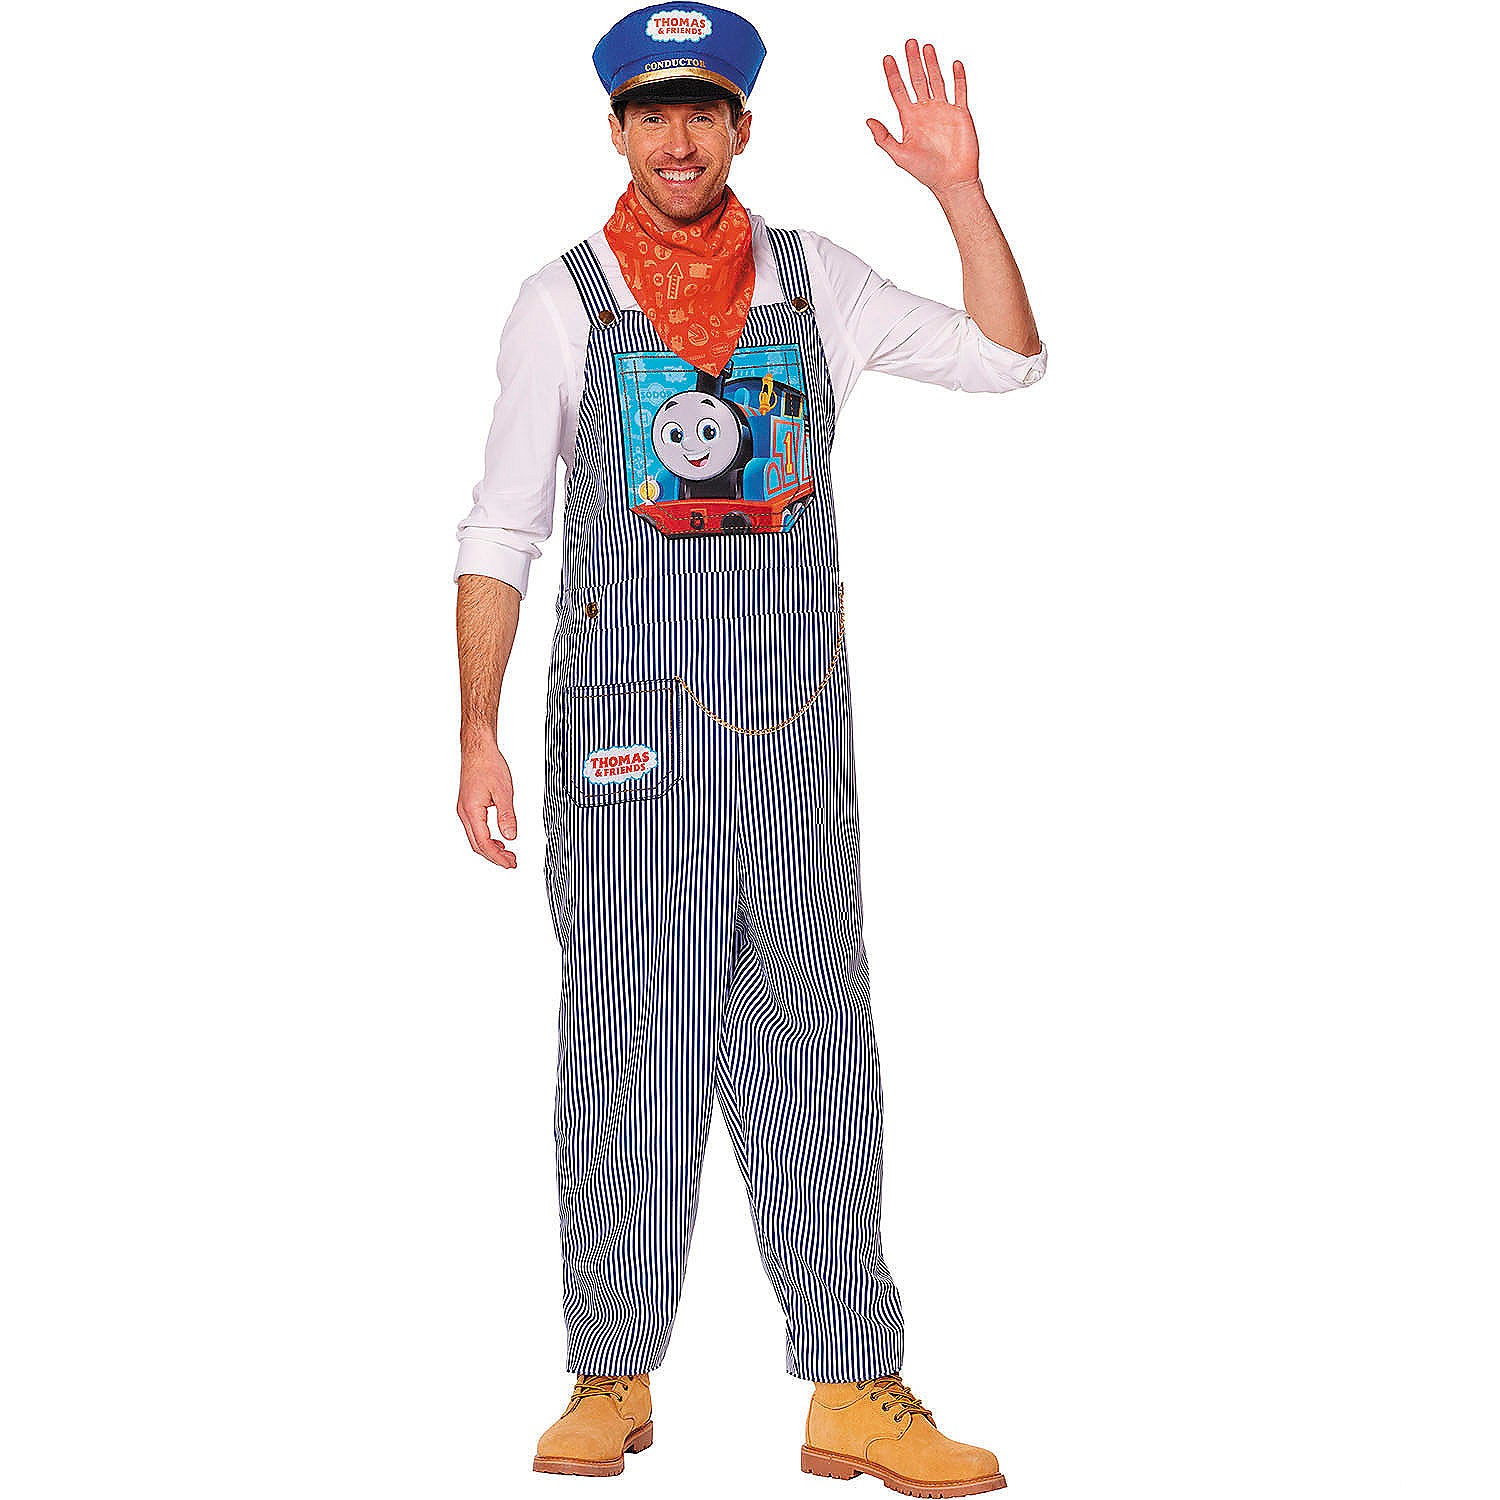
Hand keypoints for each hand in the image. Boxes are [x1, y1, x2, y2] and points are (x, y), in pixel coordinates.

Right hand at [457, 741, 517, 868]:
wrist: (478, 749)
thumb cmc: (488, 764)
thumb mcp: (504, 792)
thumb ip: (507, 816)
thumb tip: (511, 836)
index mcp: (472, 811)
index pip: (484, 843)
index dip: (498, 857)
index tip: (509, 863)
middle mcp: (464, 812)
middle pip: (477, 845)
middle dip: (494, 857)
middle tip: (511, 862)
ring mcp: (464, 810)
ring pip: (475, 838)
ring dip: (490, 849)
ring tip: (507, 854)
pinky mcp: (468, 806)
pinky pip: (475, 828)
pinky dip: (487, 838)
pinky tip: (498, 839)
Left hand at [867, 40, 980, 198]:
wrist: (951, 181)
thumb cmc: (926, 171)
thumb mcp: (899, 155)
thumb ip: (883, 137)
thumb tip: (868, 121)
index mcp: (910, 119)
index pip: (899, 91)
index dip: (893, 75)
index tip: (887, 59)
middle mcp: (925, 111)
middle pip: (917, 80)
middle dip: (912, 62)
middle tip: (909, 43)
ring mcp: (943, 110)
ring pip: (937, 81)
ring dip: (932, 64)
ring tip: (926, 47)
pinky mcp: (960, 113)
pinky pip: (959, 91)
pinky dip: (958, 78)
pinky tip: (954, 64)